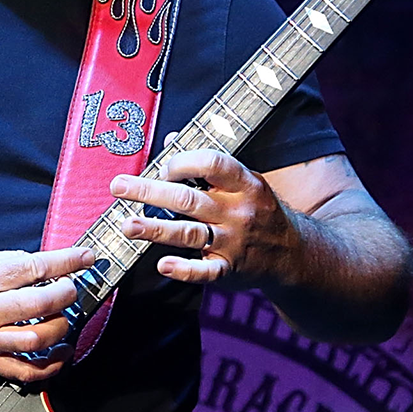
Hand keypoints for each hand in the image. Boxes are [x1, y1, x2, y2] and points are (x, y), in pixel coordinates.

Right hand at [0, 247, 92, 382]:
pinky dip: (48, 366)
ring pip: (36, 339)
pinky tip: (61, 355)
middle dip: (67, 294)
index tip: (84, 258)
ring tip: (66, 320)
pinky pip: (23, 370)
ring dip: (61, 328)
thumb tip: (39, 265)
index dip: (67, 261)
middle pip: (41, 304)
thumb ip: (5, 262)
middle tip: (73, 289)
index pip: (36, 267)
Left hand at [110, 149, 300, 285]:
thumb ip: (207, 163)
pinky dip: (185, 270)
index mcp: (244, 183)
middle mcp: (238, 211)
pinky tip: (163, 265)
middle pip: (188, 199)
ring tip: (127, 225)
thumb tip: (170, 139)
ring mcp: (233, 242)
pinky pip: (206, 272)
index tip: (162, 167)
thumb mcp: (244, 181)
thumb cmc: (259, 210)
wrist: (294, 253)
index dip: (182, 162)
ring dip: (155, 230)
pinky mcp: (230, 269)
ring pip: (190, 233)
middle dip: (149, 192)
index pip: (212, 163)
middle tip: (118, 187)